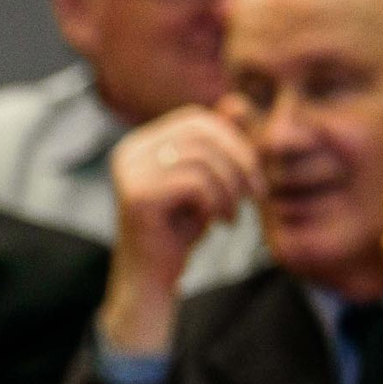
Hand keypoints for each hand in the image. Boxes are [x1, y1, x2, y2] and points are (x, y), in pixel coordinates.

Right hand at [102, 106, 261, 353]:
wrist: (151, 281)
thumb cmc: (180, 231)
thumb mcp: (206, 180)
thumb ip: (218, 143)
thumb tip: (237, 102)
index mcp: (140, 144)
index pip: (197, 119)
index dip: (234, 141)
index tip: (252, 177)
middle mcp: (128, 152)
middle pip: (202, 133)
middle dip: (239, 161)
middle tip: (254, 195)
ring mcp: (128, 173)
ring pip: (202, 158)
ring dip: (230, 187)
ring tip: (234, 214)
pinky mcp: (136, 197)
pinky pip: (195, 183)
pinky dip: (217, 203)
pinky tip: (218, 223)